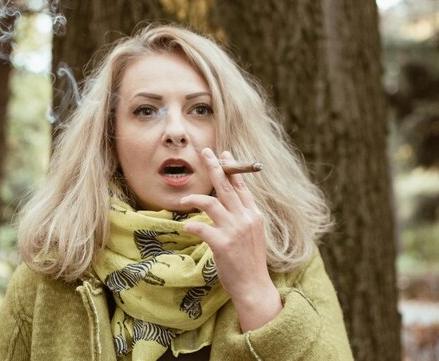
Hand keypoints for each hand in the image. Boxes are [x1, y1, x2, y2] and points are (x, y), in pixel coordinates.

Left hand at [181, 148, 281, 330]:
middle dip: (215, 167)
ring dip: (194, 199)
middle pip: (227, 186)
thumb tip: (230, 205)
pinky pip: (201, 226)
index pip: (242, 186)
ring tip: (184, 201)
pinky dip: (191, 224)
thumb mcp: (254, 235)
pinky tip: (185, 226)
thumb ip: (244, 218)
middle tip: (204, 153)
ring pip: (211, 202)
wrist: (254, 286)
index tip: (224, 154)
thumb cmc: (250, 262)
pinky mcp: (223, 243)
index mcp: (254, 215)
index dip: (232, 169)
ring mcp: (235, 230)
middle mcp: (245, 218)